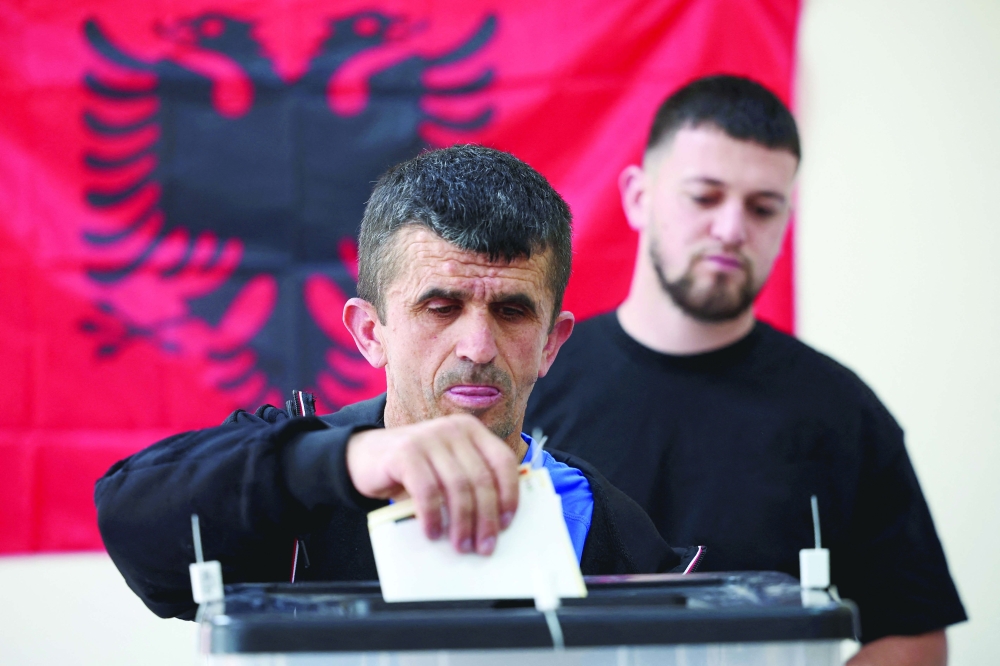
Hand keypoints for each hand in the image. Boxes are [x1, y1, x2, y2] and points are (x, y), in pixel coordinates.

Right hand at [345, 414, 519, 555]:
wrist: (364, 456)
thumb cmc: (414, 470)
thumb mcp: (447, 468)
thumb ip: (470, 482)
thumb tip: (495, 523)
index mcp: (471, 431)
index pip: (502, 461)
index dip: (509, 494)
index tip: (507, 523)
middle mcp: (453, 429)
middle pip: (481, 478)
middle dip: (486, 518)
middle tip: (484, 546)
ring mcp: (429, 438)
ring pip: (458, 486)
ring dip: (462, 522)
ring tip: (461, 546)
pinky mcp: (405, 452)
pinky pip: (427, 490)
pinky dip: (433, 516)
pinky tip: (433, 532)